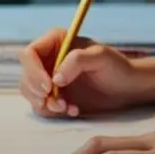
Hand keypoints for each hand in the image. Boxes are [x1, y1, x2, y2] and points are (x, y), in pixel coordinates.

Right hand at [18, 27, 154, 117]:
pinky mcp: (55, 97)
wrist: (129, 87)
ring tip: (68, 107)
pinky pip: (43, 107)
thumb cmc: (118, 66)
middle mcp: (48, 59)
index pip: (29, 54)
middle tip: (59, 102)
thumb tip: (55, 78)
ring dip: (45, 104)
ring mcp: (50, 79)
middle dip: (38, 92)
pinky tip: (73, 110)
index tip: (49, 87)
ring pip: (31, 93)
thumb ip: (77, 61)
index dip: (33, 71)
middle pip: (26, 76)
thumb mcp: (101, 57)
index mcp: (56, 42)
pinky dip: (54, 112)